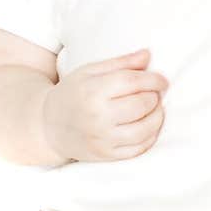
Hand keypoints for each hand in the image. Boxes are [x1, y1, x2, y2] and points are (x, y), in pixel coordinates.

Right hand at [42, 47, 168, 162]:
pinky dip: (150, 136)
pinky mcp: (106, 155)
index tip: (162, 80)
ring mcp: (102, 139)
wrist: (48, 126)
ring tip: (155, 108)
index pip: (133, 82)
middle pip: (142, 104)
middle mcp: (97, 116)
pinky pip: (139, 148)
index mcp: (92, 91)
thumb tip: (147, 55)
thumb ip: (120, 63)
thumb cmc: (72, 94)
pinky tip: (148, 126)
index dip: (154, 79)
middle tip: (155, 93)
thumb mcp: (90, 72)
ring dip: (157, 116)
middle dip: (155, 96)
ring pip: (146, 128)